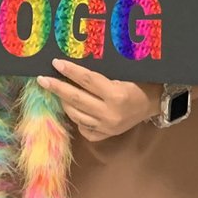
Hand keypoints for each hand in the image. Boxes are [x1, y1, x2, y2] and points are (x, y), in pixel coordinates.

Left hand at [36, 59, 160, 141]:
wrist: (156, 103)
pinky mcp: (105, 135)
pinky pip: (83, 127)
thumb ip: (103, 74)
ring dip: (64, 102)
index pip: (88, 80)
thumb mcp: (126, 73)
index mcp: (116, 95)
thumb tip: (77, 66)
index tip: (55, 63)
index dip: (71, 71)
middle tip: (42, 79)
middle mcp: (109, 113)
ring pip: (76, 115)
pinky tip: (73, 107)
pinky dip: (76, 117)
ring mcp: (106, 127)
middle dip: (57, 88)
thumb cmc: (142, 81)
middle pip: (77, 99)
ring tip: (57, 91)